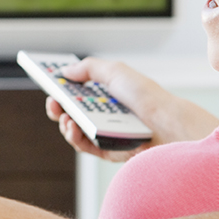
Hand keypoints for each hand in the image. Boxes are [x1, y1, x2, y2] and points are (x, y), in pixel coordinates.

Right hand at [45, 57, 218, 161]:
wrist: (167, 124)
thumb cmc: (147, 97)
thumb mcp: (116, 72)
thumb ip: (88, 68)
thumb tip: (64, 72)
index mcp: (107, 94)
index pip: (78, 91)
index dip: (63, 88)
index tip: (50, 84)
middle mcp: (105, 114)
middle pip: (72, 112)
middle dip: (58, 106)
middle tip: (53, 102)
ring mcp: (106, 133)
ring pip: (75, 130)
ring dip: (64, 123)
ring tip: (65, 117)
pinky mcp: (109, 150)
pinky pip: (86, 146)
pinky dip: (75, 138)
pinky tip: (72, 128)